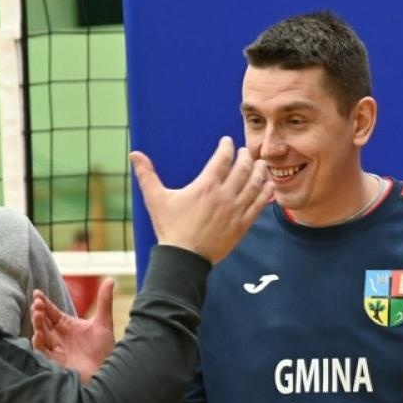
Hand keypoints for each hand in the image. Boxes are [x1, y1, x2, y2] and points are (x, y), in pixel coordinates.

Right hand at [31, 279, 115, 383]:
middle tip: (38, 304)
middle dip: (39, 313)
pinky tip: (39, 335)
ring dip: (37, 325)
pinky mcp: (55, 362)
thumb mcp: (104, 323)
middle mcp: (58, 336)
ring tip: (38, 315)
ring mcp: (55, 349)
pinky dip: (39, 343)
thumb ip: (104, 302)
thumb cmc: (104, 350)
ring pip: (41, 335)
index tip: (38, 293)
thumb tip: (109, 279)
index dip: (44, 302)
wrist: (108, 372)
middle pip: (43, 322)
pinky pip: (42, 352)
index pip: (51, 311)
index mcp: (66, 325)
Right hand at [130, 137, 272, 263]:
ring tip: (260, 165)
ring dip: (259, 171)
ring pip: (254, 185)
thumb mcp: (156, 199)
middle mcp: (224, 196)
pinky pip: (259, 205)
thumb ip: (147, 175)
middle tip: (245, 152)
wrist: (184, 259)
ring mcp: (235, 211)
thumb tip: (134, 154)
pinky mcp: (242, 225)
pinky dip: (265, 193)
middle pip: (243, 168)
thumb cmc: (170, 229)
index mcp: (206, 186)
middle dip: (246, 156)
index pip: (222, 158)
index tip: (227, 142)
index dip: (227, 147)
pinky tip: (269, 185)